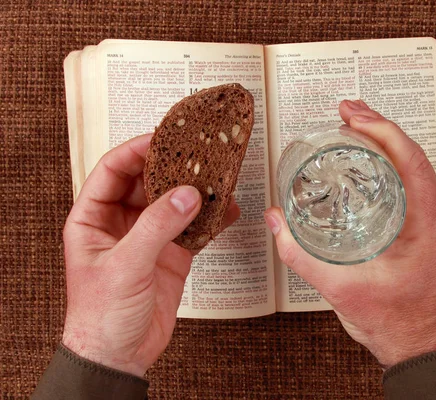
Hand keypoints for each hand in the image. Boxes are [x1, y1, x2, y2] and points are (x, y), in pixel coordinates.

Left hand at [61, 134, 239, 376]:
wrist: (120, 355)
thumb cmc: (100, 315)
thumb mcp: (125, 266)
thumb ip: (156, 227)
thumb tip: (185, 195)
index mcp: (92, 219)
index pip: (112, 170)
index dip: (136, 150)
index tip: (164, 137)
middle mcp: (120, 223)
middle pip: (147, 181)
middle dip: (172, 167)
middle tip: (197, 154)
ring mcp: (148, 238)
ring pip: (172, 202)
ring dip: (194, 191)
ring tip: (216, 178)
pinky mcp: (171, 254)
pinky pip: (192, 227)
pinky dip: (209, 219)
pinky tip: (225, 210)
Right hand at [264, 100, 435, 368]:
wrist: (414, 346)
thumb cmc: (394, 323)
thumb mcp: (340, 288)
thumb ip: (301, 255)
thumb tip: (278, 224)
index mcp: (428, 226)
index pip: (411, 161)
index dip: (382, 131)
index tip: (355, 117)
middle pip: (414, 156)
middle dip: (380, 127)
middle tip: (350, 111)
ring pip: (416, 167)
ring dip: (387, 143)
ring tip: (358, 126)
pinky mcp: (427, 229)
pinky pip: (413, 183)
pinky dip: (391, 164)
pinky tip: (371, 160)